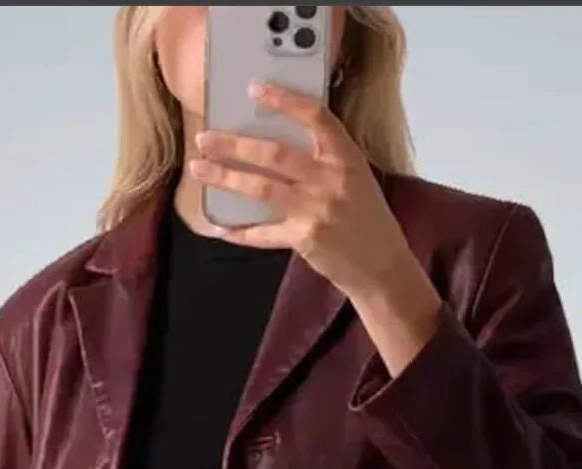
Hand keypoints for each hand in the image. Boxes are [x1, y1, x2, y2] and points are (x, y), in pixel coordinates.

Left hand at [189, 81, 443, 376]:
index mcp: (346, 158)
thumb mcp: (356, 179)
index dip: (284, 100)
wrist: (382, 266)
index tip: (255, 89)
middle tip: (205, 138)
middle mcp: (330, 180)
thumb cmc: (367, 220)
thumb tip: (276, 146)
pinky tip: (220, 227)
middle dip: (235, 145)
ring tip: (199, 169)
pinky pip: (263, 233)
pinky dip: (240, 232)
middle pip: (275, 154)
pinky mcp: (304, 238)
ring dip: (226, 178)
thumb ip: (324, 160)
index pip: (315, 118)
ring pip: (261, 188)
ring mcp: (316, 210)